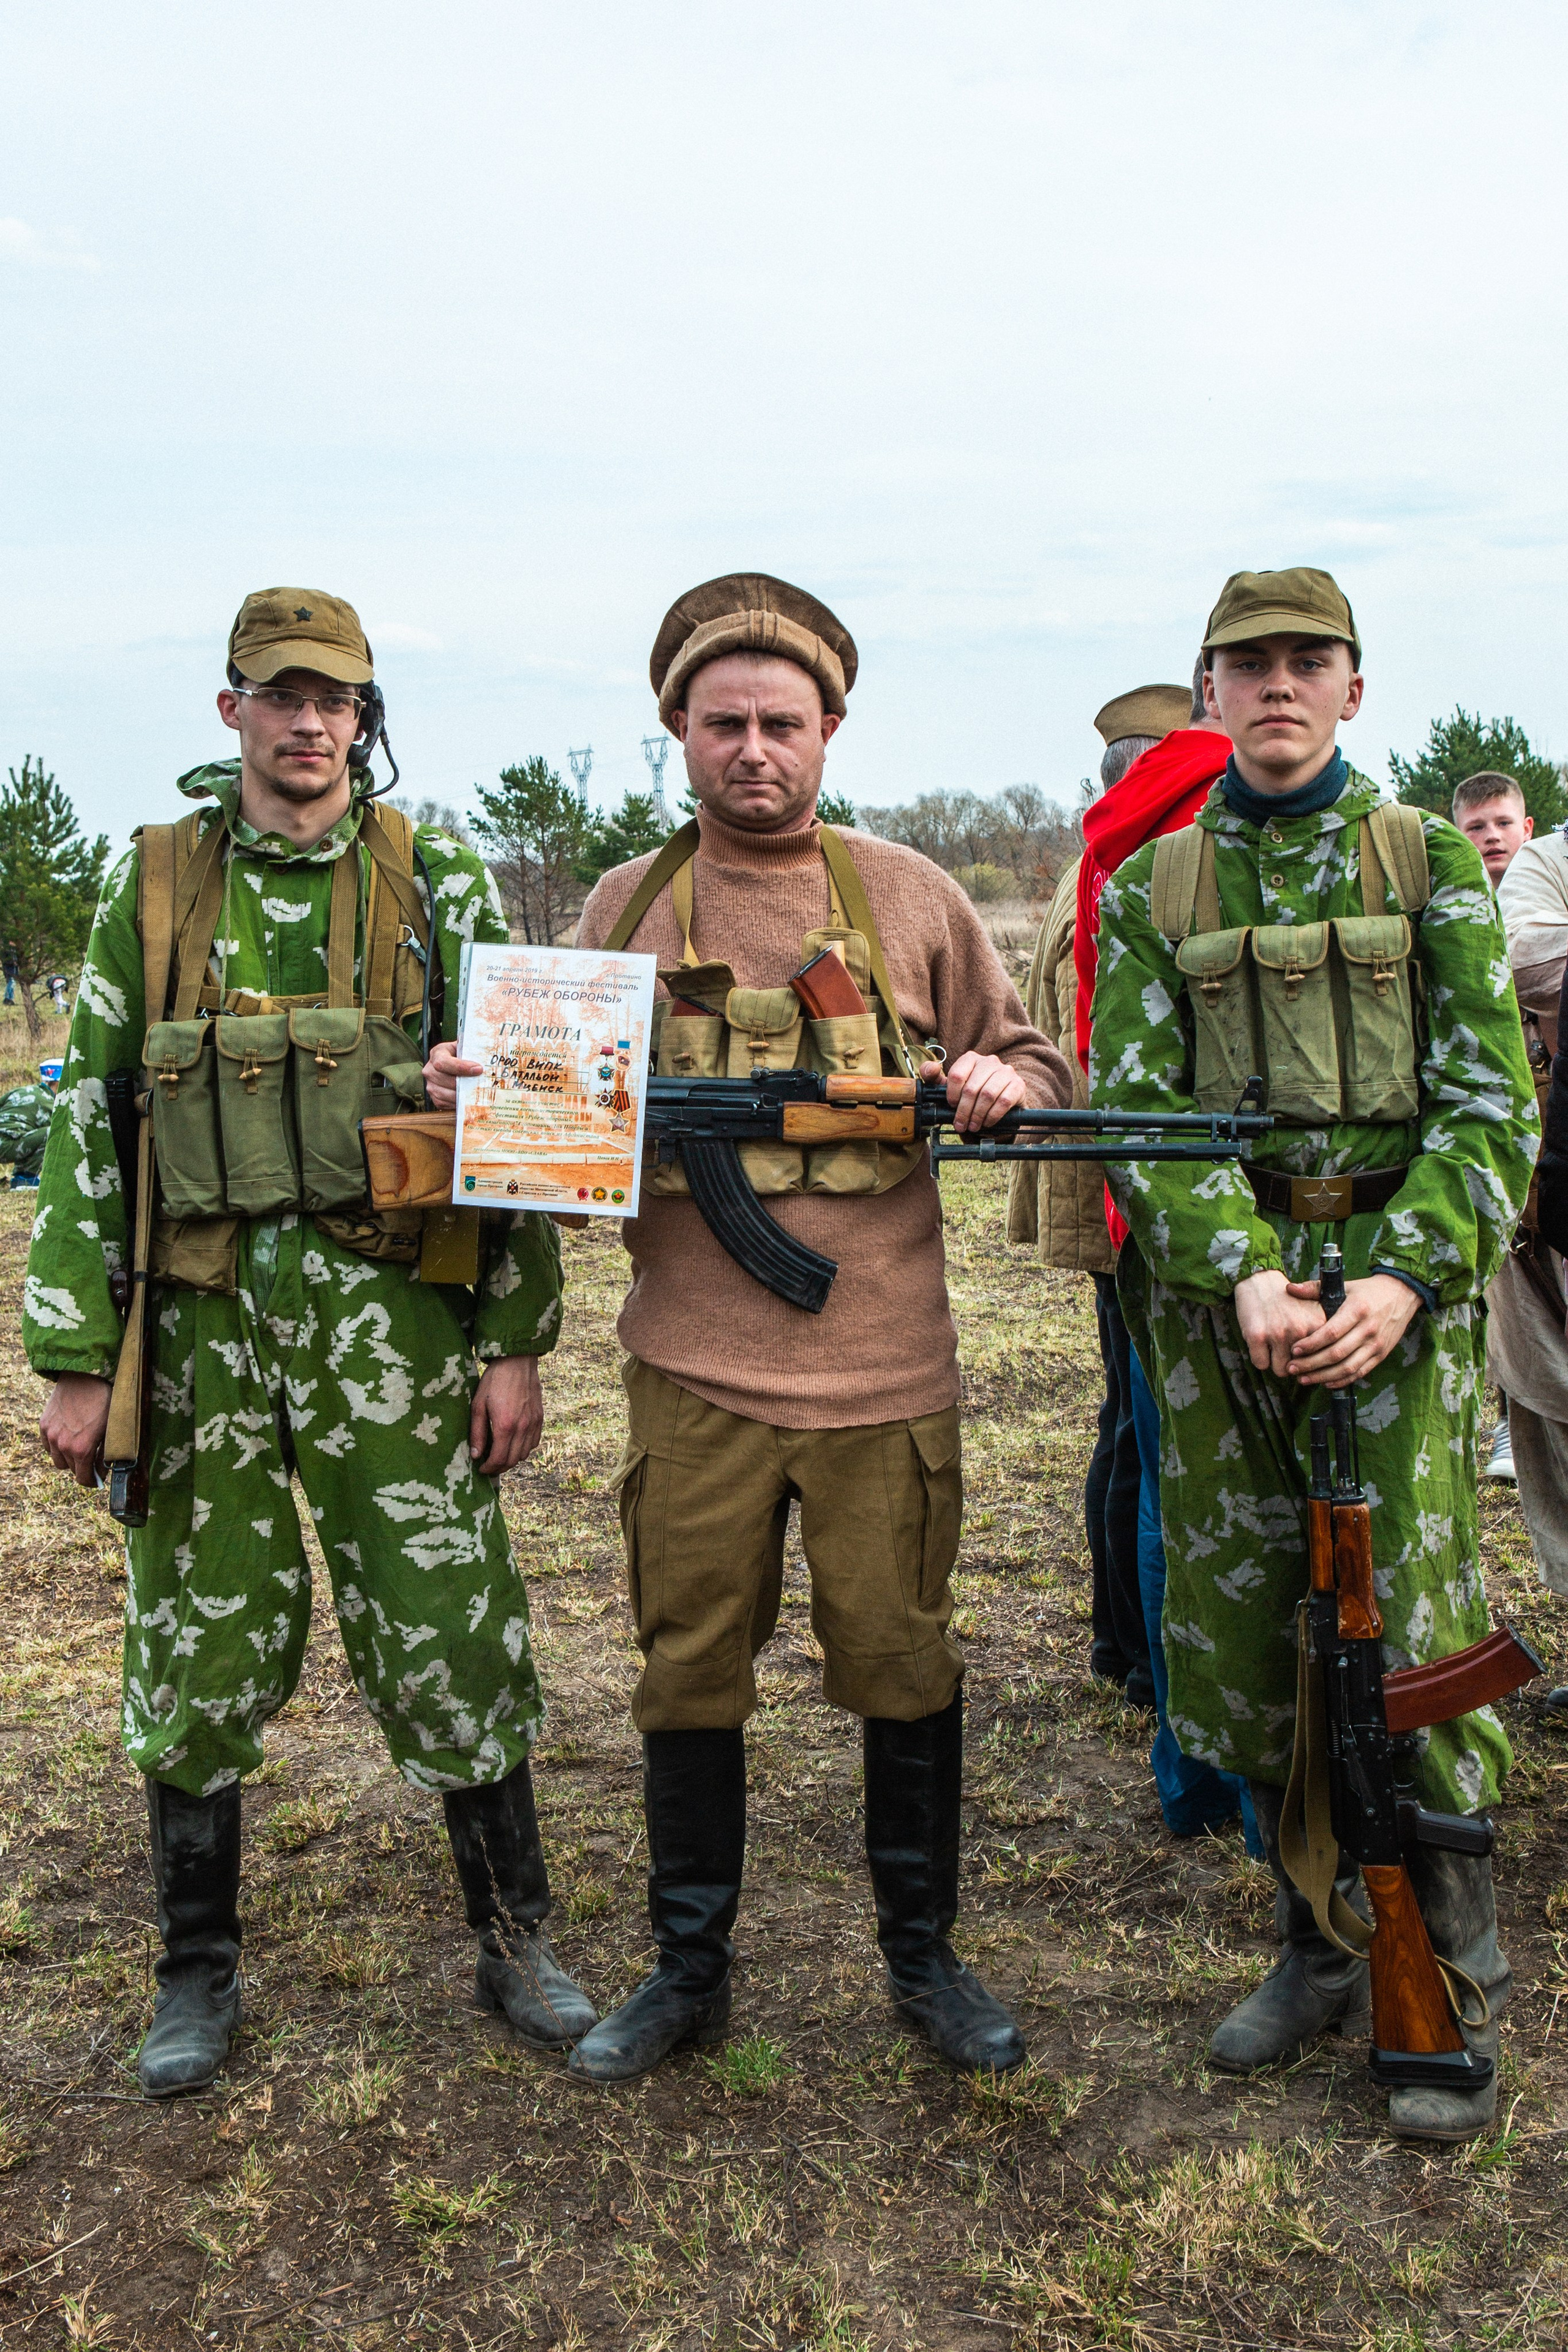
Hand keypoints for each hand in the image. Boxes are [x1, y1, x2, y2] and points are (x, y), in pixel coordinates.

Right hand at [40, 1374, 111, 1486]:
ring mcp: (51, 1435)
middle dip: (83, 1468)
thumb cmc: (105, 1400)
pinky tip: (67, 1439)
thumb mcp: (112, 1429)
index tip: (97, 1480)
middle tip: (93, 1461)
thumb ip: (106, 1453)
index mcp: (82, 1449)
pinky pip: (47, 1446)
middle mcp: (63, 1445)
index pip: (83, 1479)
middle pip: (72, 1469)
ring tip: (79, 1449)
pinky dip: (56, 1447)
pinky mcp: (44, 1425)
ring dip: (68, 1459)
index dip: (92, 1482)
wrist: (85, 1375)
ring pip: (58, 1460)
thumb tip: (104, 1470)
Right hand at [424, 1040, 482, 1111]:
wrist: (456, 1064)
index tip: (478, 1069)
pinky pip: (445, 1104)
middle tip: (481, 1083)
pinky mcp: (435, 1098)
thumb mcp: (466, 1047)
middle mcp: (429, 1070)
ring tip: (477, 1092)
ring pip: (444, 1094)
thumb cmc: (464, 1055)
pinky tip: (469, 1099)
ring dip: (462, 1095)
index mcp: (437, 1053)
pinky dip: (457, 1103)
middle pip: (444, 1080)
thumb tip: (488, 1054)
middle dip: (464, 1083)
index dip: (460, 1067)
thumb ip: (472, 1048)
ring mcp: (430, 1085)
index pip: (443, 1062)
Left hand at [469, 1356, 543, 1475]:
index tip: (481, 1468)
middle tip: (489, 1466)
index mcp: (505, 1426)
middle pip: (513, 1460)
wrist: (517, 1361)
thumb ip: (477, 1432)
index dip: (489, 1468)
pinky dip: (524, 1448)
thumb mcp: (478, 1405)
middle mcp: (523, 1428)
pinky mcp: (540, 1417)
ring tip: (500, 1455)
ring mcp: (534, 1423)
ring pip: (524, 1454)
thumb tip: (476, 1455)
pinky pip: (534, 1442)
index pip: (499, 1459)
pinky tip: (514, 1443)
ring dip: (512, 1459)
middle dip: (499, 1468)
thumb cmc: (494, 1381)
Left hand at [921, 1051, 1025, 1135]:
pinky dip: (993, 1115)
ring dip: (978, 1115)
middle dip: (964, 1111)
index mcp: (971, 1058)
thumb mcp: (953, 1086)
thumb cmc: (974, 1091)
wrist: (1003, 1097)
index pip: (957, 1075)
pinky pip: (1004, 1101)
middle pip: (971, 1088)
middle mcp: (989, 1061)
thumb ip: (936, 1078)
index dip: (952, 1095)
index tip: (951, 1106)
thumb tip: (930, 1069)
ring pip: (987, 1095)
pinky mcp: (1018, 1084)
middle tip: (961, 1125)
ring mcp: (1006, 1072)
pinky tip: (987, 1122)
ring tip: (973, 1126)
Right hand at [1233, 1269, 1325, 1377]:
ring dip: (1276, 1363)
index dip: (1312, 1362)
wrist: (1259, 1279)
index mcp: (1317, 1324)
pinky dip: (1259, 1359)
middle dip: (1294, 1365)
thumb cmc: (1286, 1299)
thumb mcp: (1312, 1310)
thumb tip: (1322, 1365)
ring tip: (1272, 1349)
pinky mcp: (1257, 1336)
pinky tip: (1259, 1345)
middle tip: (1286, 1353)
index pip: (1321, 1359)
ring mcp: (1278, 1333)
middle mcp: (1300, 1330)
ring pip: (1281, 1370)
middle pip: (1301, 1368)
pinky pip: (1260, 1364)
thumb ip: (1321, 1333)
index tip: (1305, 1358)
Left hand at [1285, 1273, 1420, 1386]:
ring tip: (1304, 1379)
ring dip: (1323, 1377)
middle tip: (1292, 1368)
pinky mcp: (1381, 1355)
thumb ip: (1315, 1288)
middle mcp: (1368, 1329)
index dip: (1311, 1344)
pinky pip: (1360, 1373)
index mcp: (1357, 1310)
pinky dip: (1342, 1380)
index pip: (1331, 1333)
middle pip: (1336, 1354)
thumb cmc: (1368, 1291)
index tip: (1294, 1350)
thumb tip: (1290, 1289)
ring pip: (1347, 1368)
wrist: (1402, 1295)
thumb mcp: (1344, 1285)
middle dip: (1311, 1364)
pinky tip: (1325, 1383)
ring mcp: (1376, 1345)